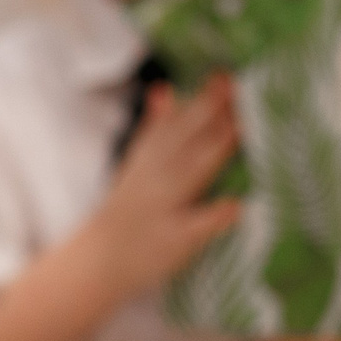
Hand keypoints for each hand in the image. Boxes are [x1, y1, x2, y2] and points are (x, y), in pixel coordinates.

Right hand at [0, 75, 243, 340]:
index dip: (201, 99)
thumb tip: (166, 89)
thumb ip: (153, 131)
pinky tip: (236, 206)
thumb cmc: (123, 219)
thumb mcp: (133, 169)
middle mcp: (151, 182)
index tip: (229, 72)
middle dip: (212, 112)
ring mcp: (160, 211)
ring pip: (190, 174)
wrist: (93, 269)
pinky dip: (213, 217)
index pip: (175, 124)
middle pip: (185, 141)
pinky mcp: (169, 243)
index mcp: (145, 164)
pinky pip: (192, 228)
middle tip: (242, 85)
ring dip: (217, 149)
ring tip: (246, 128)